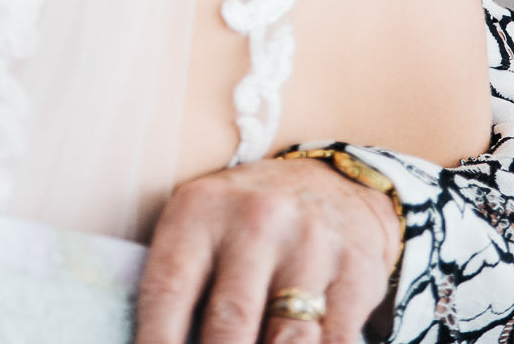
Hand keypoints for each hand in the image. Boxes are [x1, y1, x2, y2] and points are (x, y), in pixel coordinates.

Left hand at [135, 156, 401, 343]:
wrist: (333, 185)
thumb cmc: (244, 222)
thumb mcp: (201, 229)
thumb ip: (184, 284)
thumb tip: (161, 343)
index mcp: (198, 212)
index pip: (167, 293)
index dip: (157, 343)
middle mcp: (255, 223)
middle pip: (229, 324)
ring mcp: (310, 247)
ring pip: (289, 341)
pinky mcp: (356, 273)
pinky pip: (336, 342)